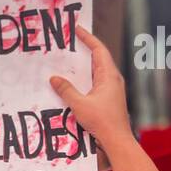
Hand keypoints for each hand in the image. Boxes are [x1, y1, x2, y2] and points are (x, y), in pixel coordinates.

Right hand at [49, 26, 130, 152]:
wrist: (117, 140)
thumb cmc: (102, 121)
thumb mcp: (79, 104)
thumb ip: (66, 90)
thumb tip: (54, 78)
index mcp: (109, 76)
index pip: (99, 50)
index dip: (88, 38)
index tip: (77, 29)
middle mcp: (112, 79)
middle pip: (98, 58)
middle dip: (85, 48)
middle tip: (70, 41)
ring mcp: (111, 89)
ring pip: (96, 70)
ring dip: (83, 64)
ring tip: (68, 59)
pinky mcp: (108, 98)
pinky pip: (95, 82)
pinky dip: (84, 77)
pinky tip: (73, 81)